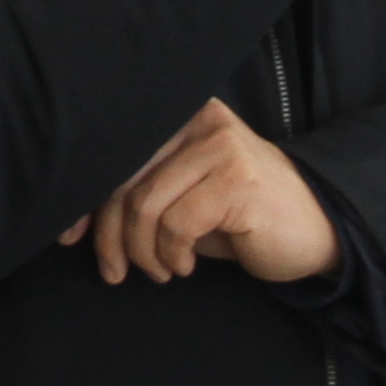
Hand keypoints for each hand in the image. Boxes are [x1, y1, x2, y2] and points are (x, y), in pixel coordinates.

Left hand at [57, 98, 343, 286]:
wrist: (315, 231)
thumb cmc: (239, 218)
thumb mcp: (182, 200)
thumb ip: (137, 196)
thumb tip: (72, 222)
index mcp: (180, 114)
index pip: (114, 154)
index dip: (85, 198)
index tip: (70, 237)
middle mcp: (199, 119)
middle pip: (123, 178)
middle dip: (109, 234)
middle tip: (114, 271)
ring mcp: (221, 146)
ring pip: (145, 205)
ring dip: (143, 252)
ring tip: (161, 270)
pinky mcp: (239, 180)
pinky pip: (177, 225)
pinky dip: (172, 255)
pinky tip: (185, 265)